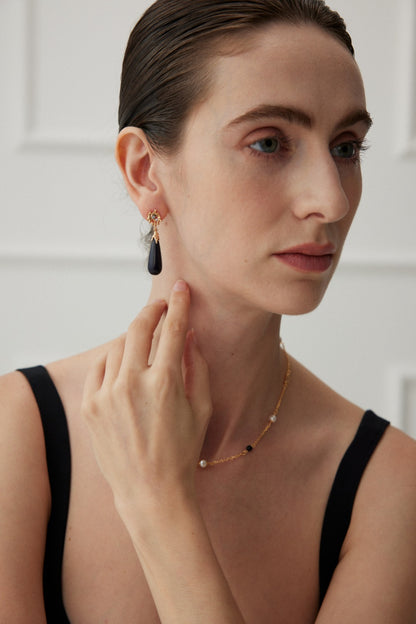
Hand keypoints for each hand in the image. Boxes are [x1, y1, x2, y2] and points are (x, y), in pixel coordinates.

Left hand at [82, 280, 211, 515]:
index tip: (180, 289)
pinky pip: (100, 367)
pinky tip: (124, 366)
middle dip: (152, 311)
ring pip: (118, 346)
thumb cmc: (182, 451)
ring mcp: (107, 395)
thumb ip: (198, 366)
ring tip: (144, 347)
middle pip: (138, 327)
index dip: (178, 304)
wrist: (150, 490)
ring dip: (133, 339)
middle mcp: (133, 384)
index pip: (173, 329)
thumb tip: (189, 335)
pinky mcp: (90, 406)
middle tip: (160, 307)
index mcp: (166, 383)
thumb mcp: (202, 408)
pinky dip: (113, 360)